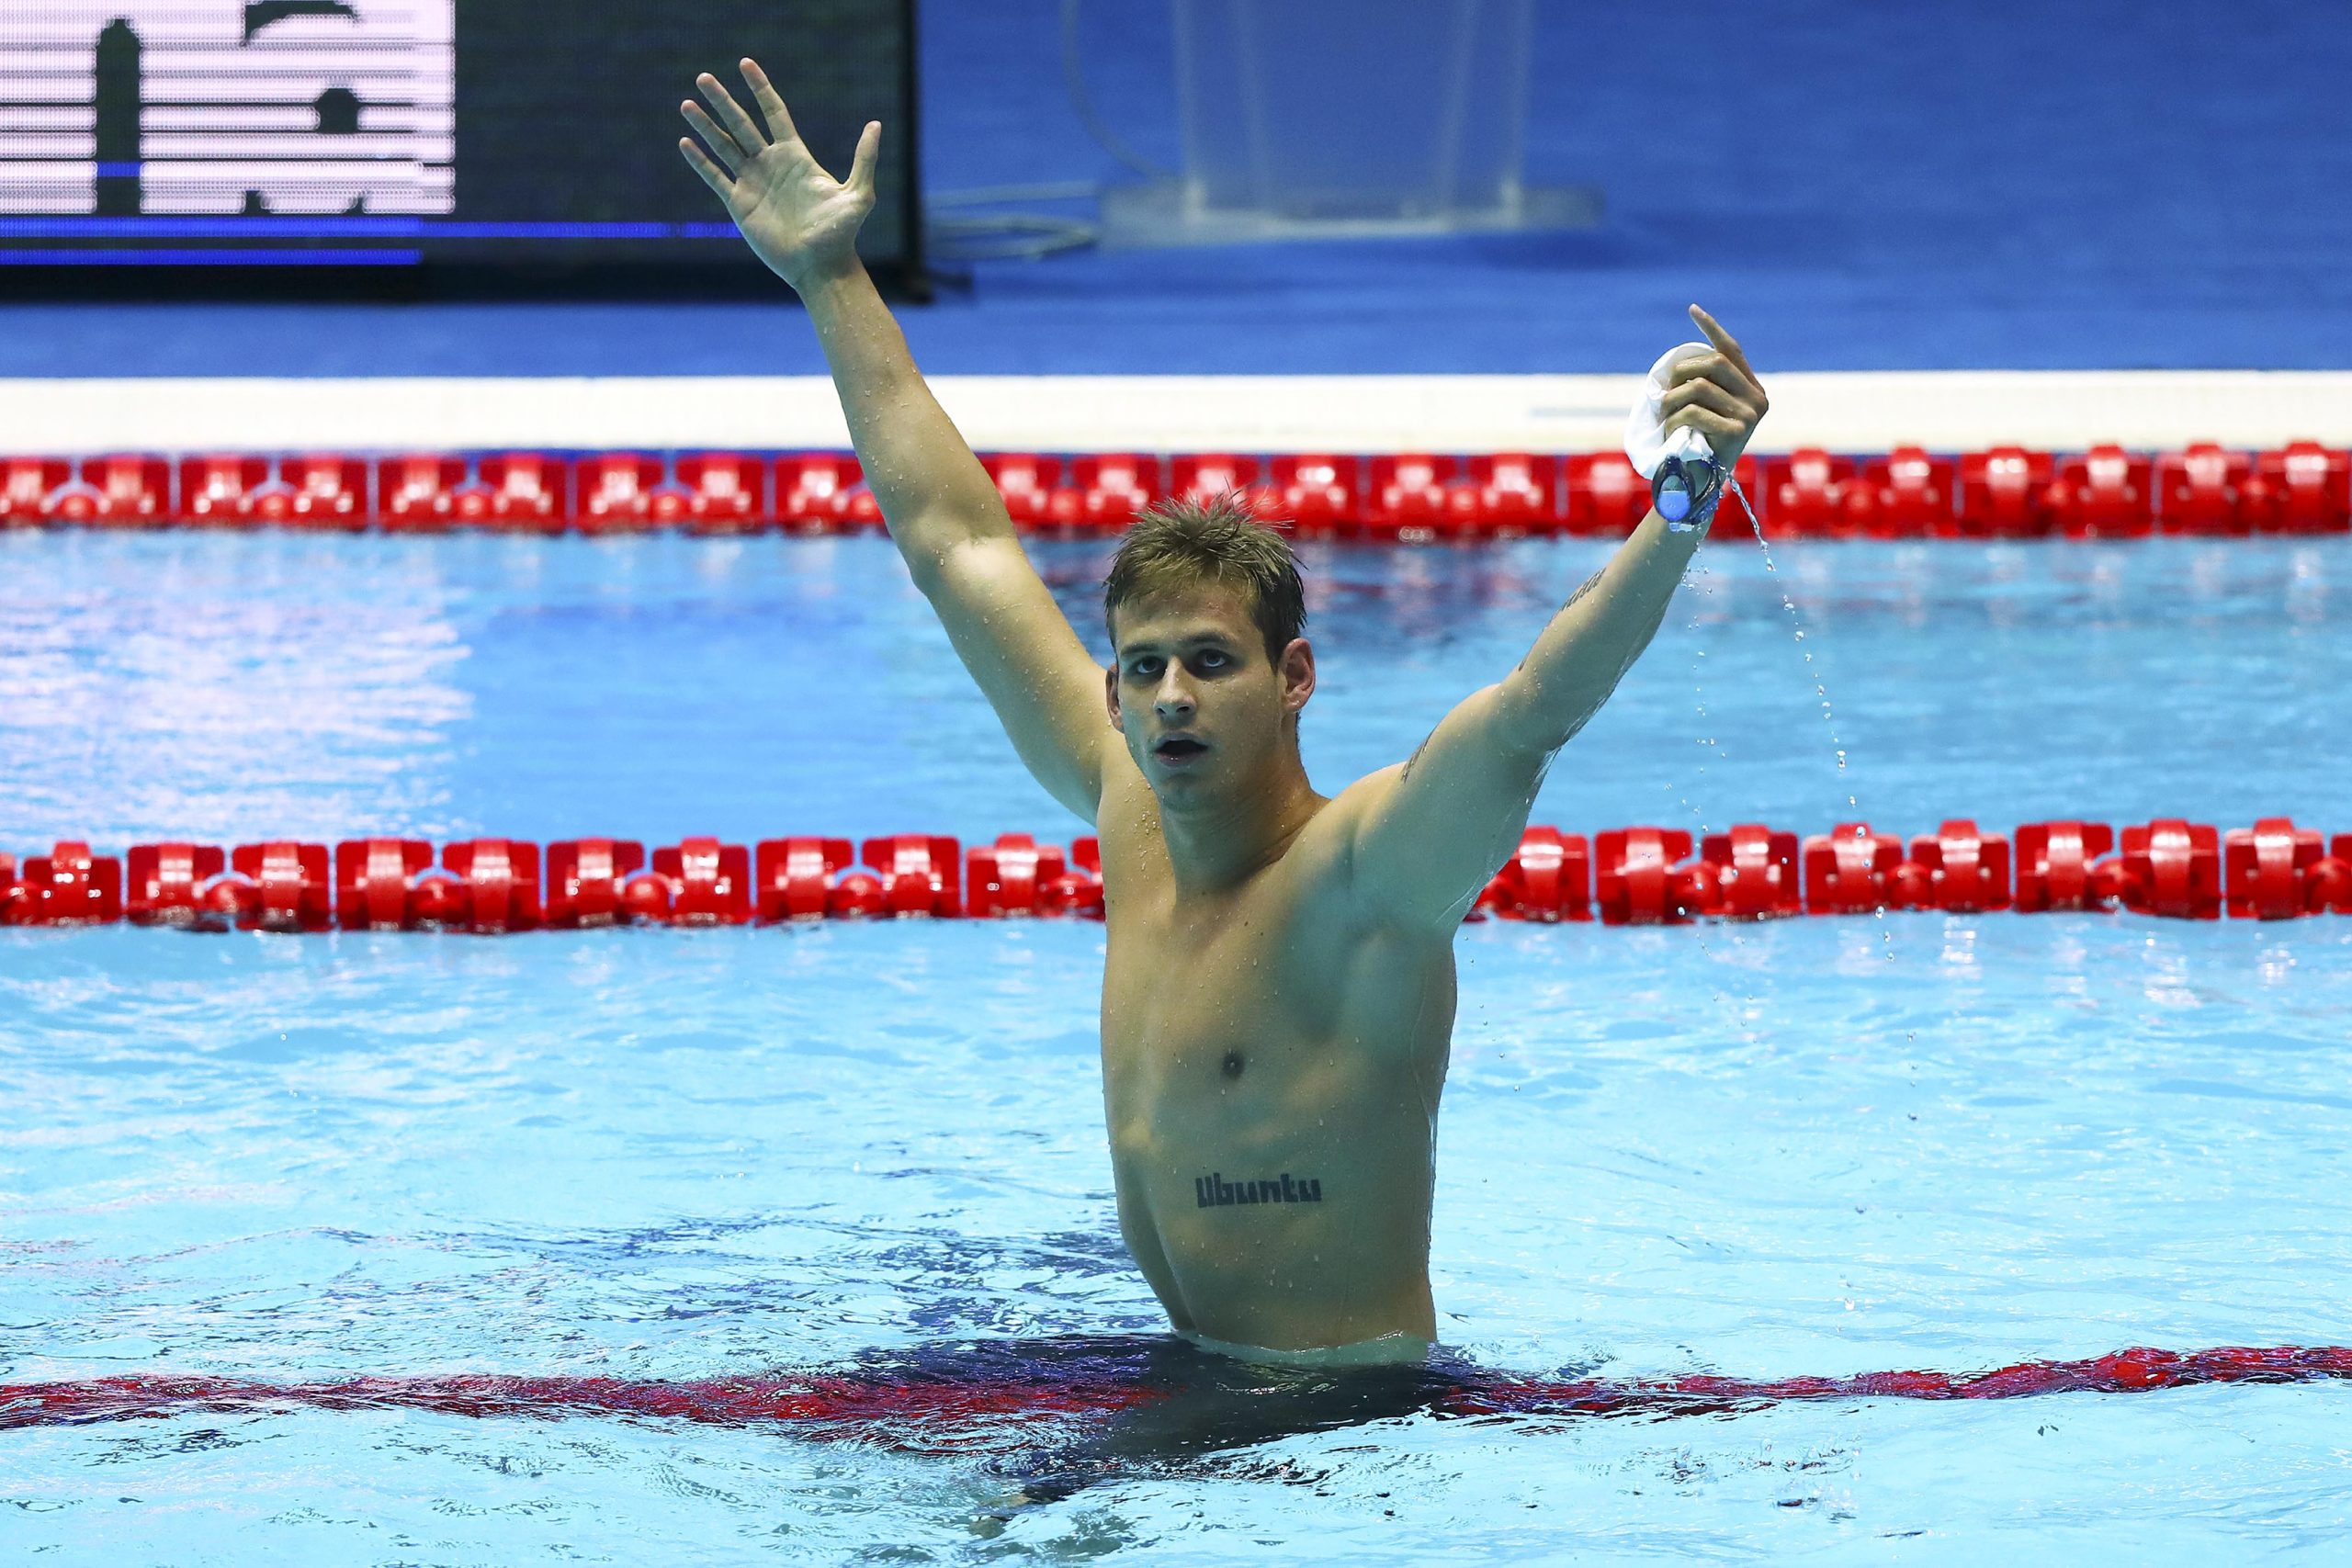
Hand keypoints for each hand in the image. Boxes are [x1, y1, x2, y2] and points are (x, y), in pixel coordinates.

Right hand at [678, 59, 879, 290]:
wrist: (820, 266)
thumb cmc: (842, 233)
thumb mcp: (858, 194)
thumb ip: (864, 159)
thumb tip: (876, 124)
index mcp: (795, 155)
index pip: (774, 112)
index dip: (760, 88)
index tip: (745, 63)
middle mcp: (771, 164)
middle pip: (742, 124)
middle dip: (723, 101)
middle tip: (704, 77)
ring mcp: (753, 183)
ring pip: (724, 146)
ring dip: (705, 126)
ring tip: (687, 104)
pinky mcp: (740, 205)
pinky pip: (715, 177)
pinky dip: (700, 161)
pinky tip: (685, 142)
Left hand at [1663, 305, 1768, 468]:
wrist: (1700, 485)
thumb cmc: (1697, 446)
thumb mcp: (1703, 411)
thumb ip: (1702, 386)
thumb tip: (1676, 365)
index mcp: (1752, 388)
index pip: (1731, 350)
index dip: (1711, 328)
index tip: (1692, 310)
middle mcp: (1758, 398)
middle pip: (1712, 363)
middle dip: (1680, 372)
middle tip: (1661, 393)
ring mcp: (1751, 414)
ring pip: (1699, 387)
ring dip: (1671, 400)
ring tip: (1661, 416)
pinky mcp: (1739, 431)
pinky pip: (1695, 412)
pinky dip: (1673, 420)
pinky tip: (1669, 431)